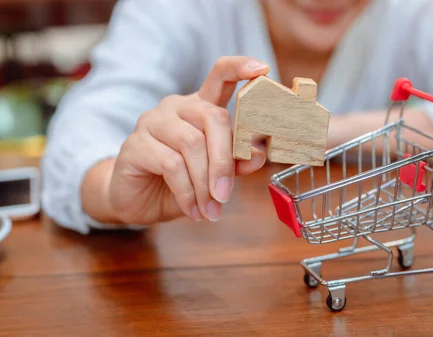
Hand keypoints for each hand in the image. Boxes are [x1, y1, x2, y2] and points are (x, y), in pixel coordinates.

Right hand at [82, 56, 270, 224]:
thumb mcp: (214, 175)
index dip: (240, 68)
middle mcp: (177, 107)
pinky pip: (171, 164)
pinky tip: (192, 209)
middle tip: (225, 195)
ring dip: (205, 183)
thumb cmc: (179, 182)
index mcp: (201, 107)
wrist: (136, 201)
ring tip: (210, 209)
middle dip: (224, 161)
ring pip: (192, 144)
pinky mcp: (135, 143)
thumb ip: (236, 162)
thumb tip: (258, 155)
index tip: (263, 69)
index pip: (220, 76)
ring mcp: (153, 121)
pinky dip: (187, 192)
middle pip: (213, 117)